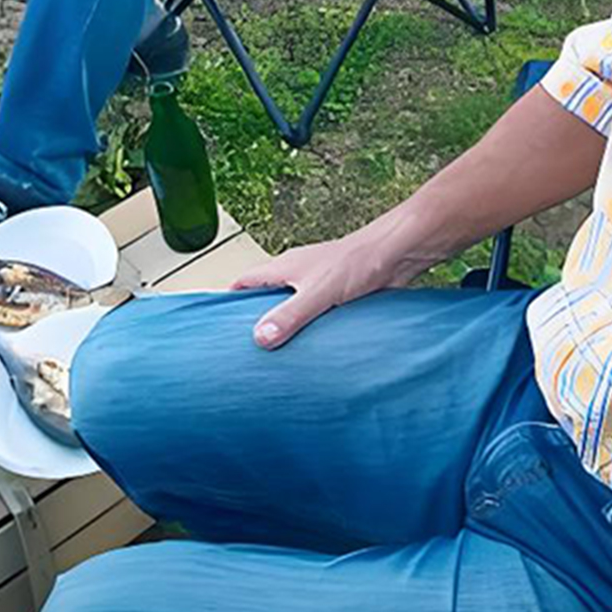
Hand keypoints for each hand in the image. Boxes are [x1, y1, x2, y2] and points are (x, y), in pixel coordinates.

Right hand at [230, 231, 404, 348]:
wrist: (396, 254)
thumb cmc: (360, 260)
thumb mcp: (319, 292)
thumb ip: (290, 315)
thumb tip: (260, 337)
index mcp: (285, 267)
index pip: (245, 281)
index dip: (228, 299)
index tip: (216, 321)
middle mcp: (297, 275)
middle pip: (265, 297)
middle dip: (255, 320)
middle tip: (245, 348)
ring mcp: (317, 285)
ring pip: (291, 307)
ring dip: (285, 327)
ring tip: (277, 356)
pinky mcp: (337, 296)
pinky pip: (314, 316)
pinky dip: (308, 330)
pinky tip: (312, 349)